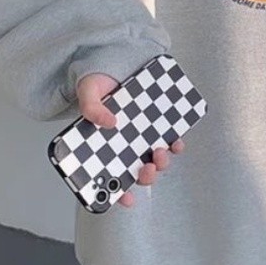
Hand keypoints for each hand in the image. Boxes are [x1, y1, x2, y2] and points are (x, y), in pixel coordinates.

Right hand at [76, 72, 184, 208]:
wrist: (115, 64)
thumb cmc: (96, 84)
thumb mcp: (88, 93)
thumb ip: (92, 108)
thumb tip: (110, 123)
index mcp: (103, 147)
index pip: (110, 176)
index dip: (118, 194)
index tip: (127, 200)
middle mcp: (125, 146)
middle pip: (137, 171)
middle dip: (145, 176)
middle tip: (147, 168)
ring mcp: (143, 137)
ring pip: (155, 160)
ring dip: (161, 162)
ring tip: (160, 152)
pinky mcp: (157, 124)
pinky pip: (169, 140)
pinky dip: (175, 144)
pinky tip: (176, 141)